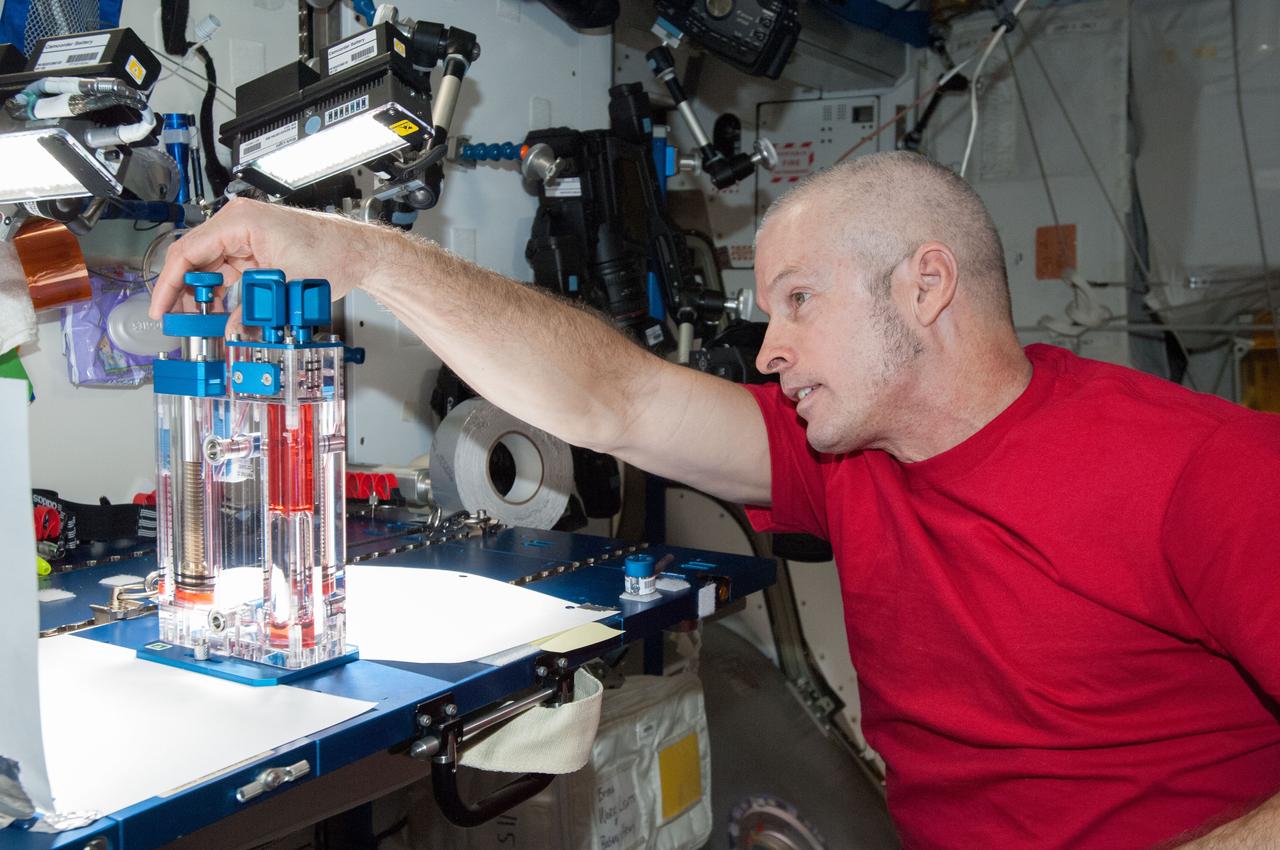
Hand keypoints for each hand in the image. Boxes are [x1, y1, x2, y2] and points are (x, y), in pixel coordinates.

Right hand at [147, 197, 386, 320]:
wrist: (359, 252)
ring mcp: (247, 236)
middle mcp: (239, 224)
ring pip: (209, 267)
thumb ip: (251, 311)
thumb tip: (230, 331)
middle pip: (195, 259)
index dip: (170, 283)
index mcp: (240, 221)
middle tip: (175, 319)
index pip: (189, 251)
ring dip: (202, 294)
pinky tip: (217, 312)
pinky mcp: (257, 250)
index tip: (161, 307)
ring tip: (196, 321)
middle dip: (183, 291)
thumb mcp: (286, 287)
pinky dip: (220, 291)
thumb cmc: (333, 253)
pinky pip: (227, 271)